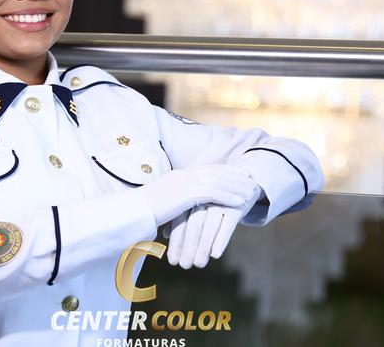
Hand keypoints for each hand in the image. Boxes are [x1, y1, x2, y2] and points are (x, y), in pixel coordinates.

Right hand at [136, 165, 258, 225]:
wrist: (132, 212)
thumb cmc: (143, 211)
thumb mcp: (163, 202)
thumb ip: (175, 201)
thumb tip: (180, 207)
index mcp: (179, 175)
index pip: (207, 170)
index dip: (224, 172)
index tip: (238, 174)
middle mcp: (184, 175)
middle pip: (216, 172)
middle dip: (235, 176)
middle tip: (251, 179)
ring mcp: (185, 182)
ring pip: (218, 182)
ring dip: (237, 188)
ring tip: (251, 194)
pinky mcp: (187, 194)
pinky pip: (214, 193)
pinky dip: (229, 197)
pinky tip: (240, 202)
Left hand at [165, 167, 261, 268]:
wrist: (244, 181)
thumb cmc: (216, 197)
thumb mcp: (199, 205)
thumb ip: (182, 217)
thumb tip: (165, 235)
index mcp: (192, 197)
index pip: (181, 221)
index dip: (176, 242)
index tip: (172, 260)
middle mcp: (205, 199)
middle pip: (194, 225)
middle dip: (188, 247)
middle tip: (184, 265)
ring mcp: (221, 202)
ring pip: (209, 227)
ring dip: (203, 247)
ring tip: (198, 264)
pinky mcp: (236, 207)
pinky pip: (228, 226)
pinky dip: (221, 240)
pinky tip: (215, 254)